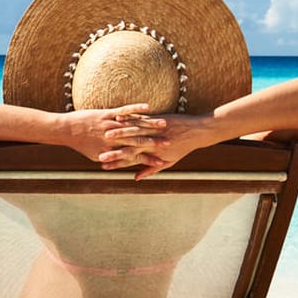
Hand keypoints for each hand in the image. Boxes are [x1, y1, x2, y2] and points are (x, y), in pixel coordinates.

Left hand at [60, 103, 166, 161]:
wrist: (65, 130)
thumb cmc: (81, 144)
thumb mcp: (96, 155)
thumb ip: (112, 159)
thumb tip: (122, 165)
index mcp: (112, 150)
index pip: (135, 156)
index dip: (149, 158)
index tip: (163, 160)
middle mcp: (113, 140)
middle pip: (138, 141)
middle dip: (155, 142)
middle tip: (169, 142)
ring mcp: (111, 126)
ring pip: (134, 126)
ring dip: (150, 125)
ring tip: (164, 124)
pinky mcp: (107, 114)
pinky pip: (124, 110)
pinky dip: (136, 109)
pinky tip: (147, 107)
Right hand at [98, 112, 214, 179]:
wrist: (199, 132)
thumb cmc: (184, 147)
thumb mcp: (169, 161)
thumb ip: (151, 169)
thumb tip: (136, 178)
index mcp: (154, 155)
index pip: (131, 161)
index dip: (117, 163)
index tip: (103, 165)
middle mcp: (153, 144)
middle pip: (129, 149)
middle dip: (113, 152)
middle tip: (98, 155)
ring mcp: (155, 131)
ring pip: (133, 134)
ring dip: (118, 135)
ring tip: (104, 136)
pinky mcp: (158, 119)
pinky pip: (141, 119)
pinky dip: (129, 119)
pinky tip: (117, 119)